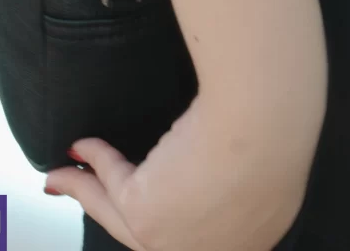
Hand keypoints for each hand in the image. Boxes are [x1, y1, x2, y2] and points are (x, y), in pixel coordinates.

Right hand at [43, 89, 310, 250]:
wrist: (269, 113)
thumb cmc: (283, 111)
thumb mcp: (277, 140)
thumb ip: (253, 154)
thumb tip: (234, 132)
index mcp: (259, 228)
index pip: (206, 231)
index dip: (178, 215)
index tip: (166, 201)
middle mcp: (220, 247)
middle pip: (156, 235)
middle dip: (121, 212)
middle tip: (94, 196)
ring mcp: (181, 243)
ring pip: (124, 218)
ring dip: (90, 192)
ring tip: (66, 172)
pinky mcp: (148, 217)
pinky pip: (110, 190)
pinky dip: (91, 165)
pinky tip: (80, 147)